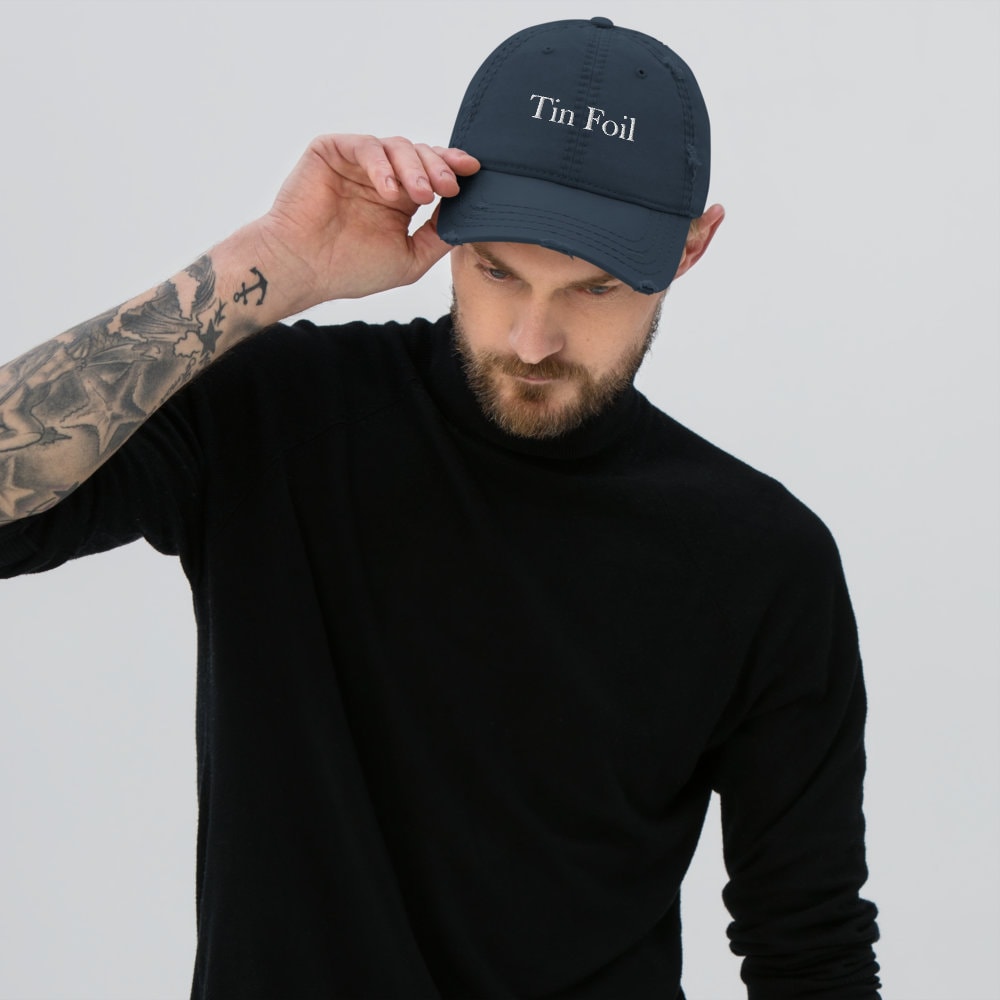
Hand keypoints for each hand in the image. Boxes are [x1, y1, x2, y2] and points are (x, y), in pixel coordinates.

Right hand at [255, 134, 479, 307]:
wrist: (304, 268)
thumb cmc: (350, 269)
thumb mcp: (410, 258)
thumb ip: (439, 237)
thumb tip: (469, 218)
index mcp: (400, 199)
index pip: (432, 174)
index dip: (453, 168)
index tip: (473, 172)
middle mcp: (381, 177)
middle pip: (420, 155)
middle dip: (439, 168)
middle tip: (448, 188)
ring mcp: (356, 163)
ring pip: (396, 147)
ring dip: (414, 169)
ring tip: (420, 196)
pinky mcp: (331, 151)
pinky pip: (365, 146)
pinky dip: (381, 165)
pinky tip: (389, 191)